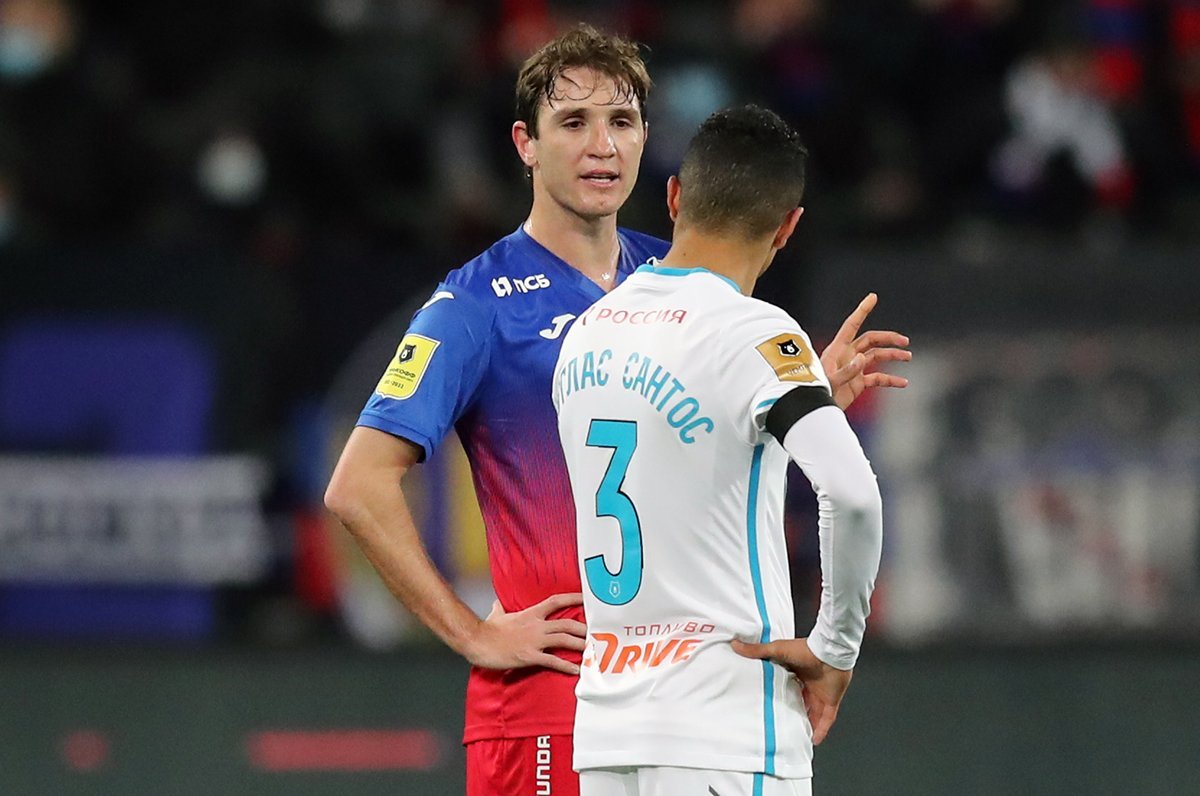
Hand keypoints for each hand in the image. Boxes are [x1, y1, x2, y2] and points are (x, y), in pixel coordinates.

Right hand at [466, 592, 586, 674]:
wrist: (477, 641)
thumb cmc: (486, 629)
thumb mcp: (496, 614)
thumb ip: (500, 608)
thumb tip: (497, 603)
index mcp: (530, 614)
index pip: (556, 601)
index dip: (573, 598)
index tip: (586, 598)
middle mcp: (536, 625)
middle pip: (566, 623)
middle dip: (583, 628)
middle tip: (596, 633)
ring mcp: (534, 640)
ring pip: (564, 640)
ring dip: (580, 645)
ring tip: (592, 652)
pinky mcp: (529, 656)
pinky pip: (552, 661)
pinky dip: (566, 666)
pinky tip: (576, 671)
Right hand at [732, 637, 852, 745]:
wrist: (830, 653)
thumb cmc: (806, 650)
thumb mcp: (777, 650)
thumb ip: (758, 651)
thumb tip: (736, 645)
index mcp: (795, 673)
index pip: (786, 687)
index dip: (778, 695)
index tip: (768, 703)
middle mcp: (808, 685)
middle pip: (799, 702)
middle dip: (791, 712)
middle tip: (780, 724)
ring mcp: (820, 694)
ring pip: (811, 714)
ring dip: (805, 724)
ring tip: (794, 736)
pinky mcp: (830, 702)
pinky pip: (826, 720)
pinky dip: (821, 730)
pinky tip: (814, 740)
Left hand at [821, 293, 910, 410]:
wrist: (814, 410)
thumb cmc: (816, 393)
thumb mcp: (830, 382)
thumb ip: (846, 371)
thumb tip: (862, 358)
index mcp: (837, 350)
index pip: (851, 325)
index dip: (862, 310)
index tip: (873, 297)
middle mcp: (847, 356)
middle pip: (871, 340)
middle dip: (888, 338)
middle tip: (904, 341)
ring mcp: (853, 369)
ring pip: (876, 356)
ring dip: (892, 355)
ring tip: (908, 356)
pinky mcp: (857, 383)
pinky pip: (878, 378)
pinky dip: (891, 380)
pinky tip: (903, 382)